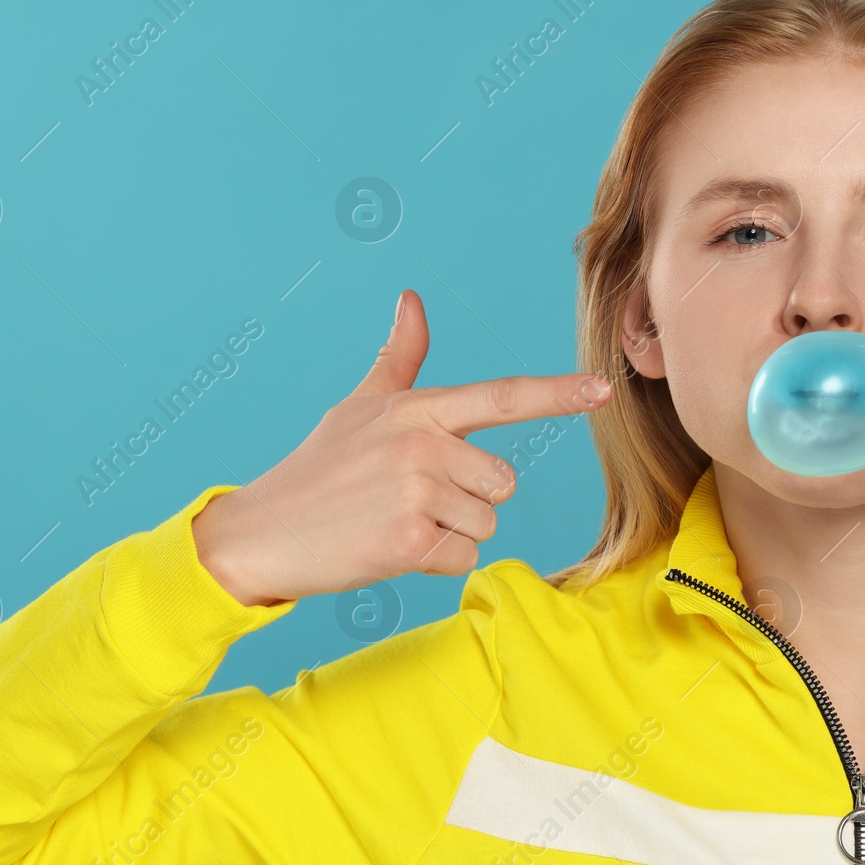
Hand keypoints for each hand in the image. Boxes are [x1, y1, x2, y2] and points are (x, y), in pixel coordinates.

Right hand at [191, 289, 611, 605]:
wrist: (261, 532)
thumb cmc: (317, 470)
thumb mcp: (359, 407)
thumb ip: (400, 359)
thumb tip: (412, 299)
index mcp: (417, 408)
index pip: (501, 396)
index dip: (558, 394)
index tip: (603, 389)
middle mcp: (422, 442)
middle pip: (502, 482)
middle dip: (467, 500)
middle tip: (407, 501)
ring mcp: (417, 490)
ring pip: (486, 523)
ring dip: (449, 534)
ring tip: (394, 523)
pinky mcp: (411, 539)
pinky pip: (463, 558)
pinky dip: (433, 565)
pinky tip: (388, 550)